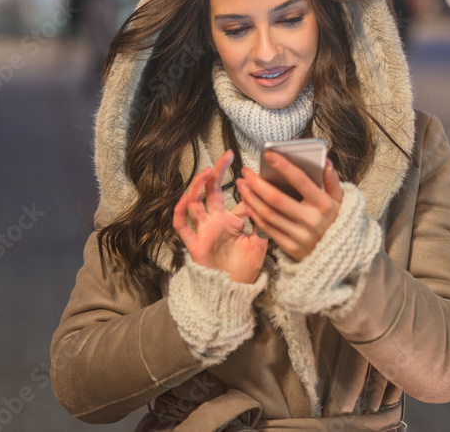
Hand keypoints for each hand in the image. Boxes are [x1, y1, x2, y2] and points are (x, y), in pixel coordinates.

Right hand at [172, 149, 268, 283]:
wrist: (233, 293)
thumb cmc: (245, 269)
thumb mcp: (259, 243)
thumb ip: (262, 223)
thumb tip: (268, 201)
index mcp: (230, 220)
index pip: (232, 195)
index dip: (237, 182)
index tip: (244, 166)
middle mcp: (215, 222)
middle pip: (211, 192)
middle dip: (215, 173)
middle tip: (224, 156)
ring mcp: (203, 231)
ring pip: (195, 203)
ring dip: (198, 187)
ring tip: (207, 172)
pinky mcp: (194, 244)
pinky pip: (183, 226)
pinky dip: (181, 211)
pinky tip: (186, 198)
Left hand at [237, 153, 343, 261]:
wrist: (334, 253)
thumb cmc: (332, 220)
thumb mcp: (339, 201)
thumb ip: (332, 181)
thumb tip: (325, 161)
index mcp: (324, 205)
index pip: (300, 181)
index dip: (283, 166)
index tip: (269, 154)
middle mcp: (311, 221)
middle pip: (276, 199)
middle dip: (257, 183)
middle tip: (245, 171)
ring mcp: (299, 236)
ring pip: (267, 214)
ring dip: (251, 197)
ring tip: (242, 184)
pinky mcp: (289, 247)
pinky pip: (266, 227)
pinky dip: (254, 213)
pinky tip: (247, 201)